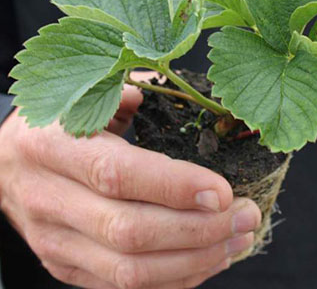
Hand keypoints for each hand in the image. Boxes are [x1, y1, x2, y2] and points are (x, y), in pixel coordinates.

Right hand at [0, 80, 260, 288]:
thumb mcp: (83, 95)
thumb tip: (188, 100)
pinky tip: (212, 257)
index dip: (175, 187)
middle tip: (248, 215)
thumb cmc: (57, 124)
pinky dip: (178, 278)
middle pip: (130, 232)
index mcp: (52, 148)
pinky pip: (126, 288)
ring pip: (131, 271)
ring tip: (240, 239)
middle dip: (200, 229)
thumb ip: (131, 92)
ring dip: (197, 259)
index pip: (118, 174)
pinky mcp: (67, 269)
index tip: (226, 191)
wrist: (2, 165)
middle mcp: (49, 201)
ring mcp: (56, 243)